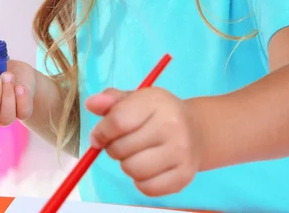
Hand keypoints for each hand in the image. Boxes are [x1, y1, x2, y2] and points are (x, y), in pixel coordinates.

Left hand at [85, 87, 200, 196]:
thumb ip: (112, 101)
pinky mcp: (183, 175)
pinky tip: (148, 167)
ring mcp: (180, 152)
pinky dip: (140, 181)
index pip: (118, 121)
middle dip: (114, 148)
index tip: (98, 136)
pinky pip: (147, 188)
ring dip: (127, 165)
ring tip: (135, 154)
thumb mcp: (137, 99)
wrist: (197, 129)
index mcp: (156, 102)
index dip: (101, 132)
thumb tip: (91, 104)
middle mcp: (171, 125)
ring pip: (132, 170)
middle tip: (123, 143)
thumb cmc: (159, 113)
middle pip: (121, 148)